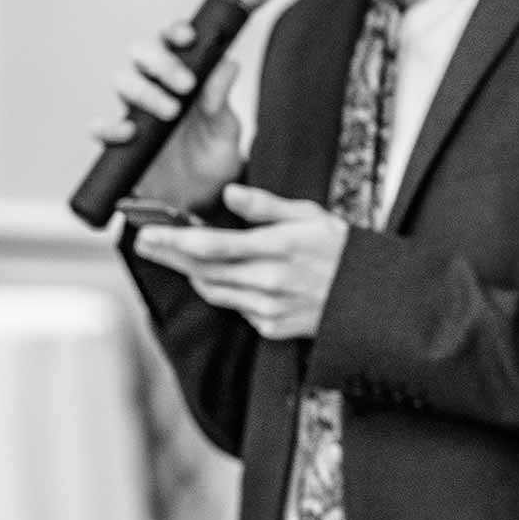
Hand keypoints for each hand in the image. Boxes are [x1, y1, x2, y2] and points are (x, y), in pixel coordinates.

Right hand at [90, 21, 243, 209]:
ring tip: (170, 112)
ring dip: (143, 90)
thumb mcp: (226, 131)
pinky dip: (108, 127)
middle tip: (185, 84)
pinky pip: (103, 128)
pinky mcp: (121, 143)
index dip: (175, 32)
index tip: (189, 37)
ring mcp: (136, 113)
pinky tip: (128, 134)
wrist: (202, 201)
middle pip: (141, 54)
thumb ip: (221, 101)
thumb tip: (228, 64)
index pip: (173, 42)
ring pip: (122, 82)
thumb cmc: (214, 157)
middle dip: (160, 61)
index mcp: (185, 76)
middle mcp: (156, 88)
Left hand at [131, 184, 347, 338]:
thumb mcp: (310, 216)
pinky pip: (235, 308)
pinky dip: (224, 291)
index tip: (149, 232)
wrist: (372, 298)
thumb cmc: (340, 250)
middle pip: (203, 271)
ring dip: (192, 273)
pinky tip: (225, 277)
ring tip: (178, 255)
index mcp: (280, 247)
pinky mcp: (271, 327)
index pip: (214, 246)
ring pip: (214, 291)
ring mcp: (270, 308)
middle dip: (169, 256)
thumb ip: (266, 206)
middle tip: (146, 242)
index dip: (175, 241)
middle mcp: (271, 281)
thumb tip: (230, 193)